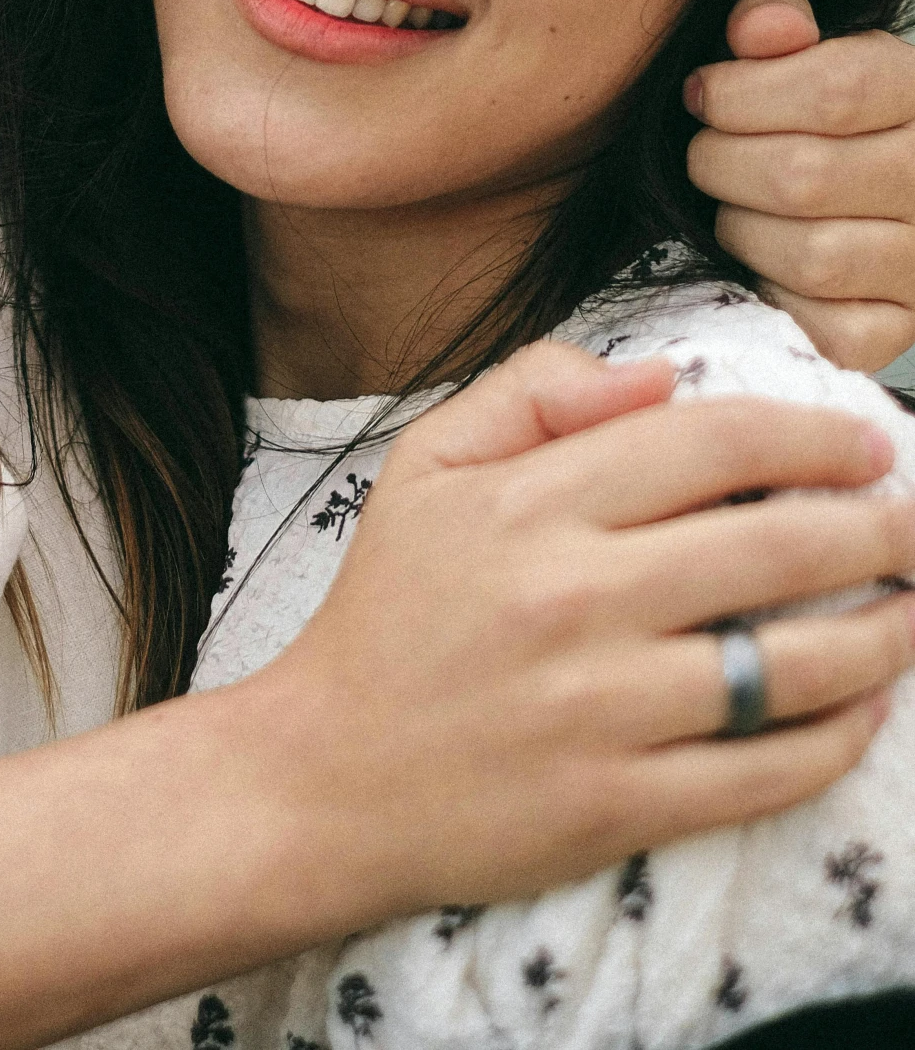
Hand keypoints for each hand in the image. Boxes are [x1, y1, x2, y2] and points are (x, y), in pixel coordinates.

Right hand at [245, 341, 914, 929]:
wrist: (326, 776)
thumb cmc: (387, 609)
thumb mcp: (425, 463)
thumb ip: (532, 391)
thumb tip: (659, 375)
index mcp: (532, 504)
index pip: (709, 445)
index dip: (808, 437)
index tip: (863, 444)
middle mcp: (574, 599)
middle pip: (772, 547)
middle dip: (874, 528)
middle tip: (911, 521)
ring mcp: (601, 710)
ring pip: (788, 665)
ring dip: (880, 635)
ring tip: (913, 612)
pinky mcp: (617, 806)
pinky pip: (762, 772)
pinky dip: (835, 739)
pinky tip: (863, 709)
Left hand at [686, 0, 914, 371]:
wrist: (868, 198)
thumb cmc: (813, 116)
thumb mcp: (806, 53)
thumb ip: (775, 25)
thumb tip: (755, 30)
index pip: (836, 89)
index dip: (743, 93)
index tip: (702, 95)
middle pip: (804, 176)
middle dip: (721, 163)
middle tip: (707, 155)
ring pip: (810, 255)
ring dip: (740, 229)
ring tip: (733, 206)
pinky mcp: (896, 329)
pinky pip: (822, 324)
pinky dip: (770, 293)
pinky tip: (761, 259)